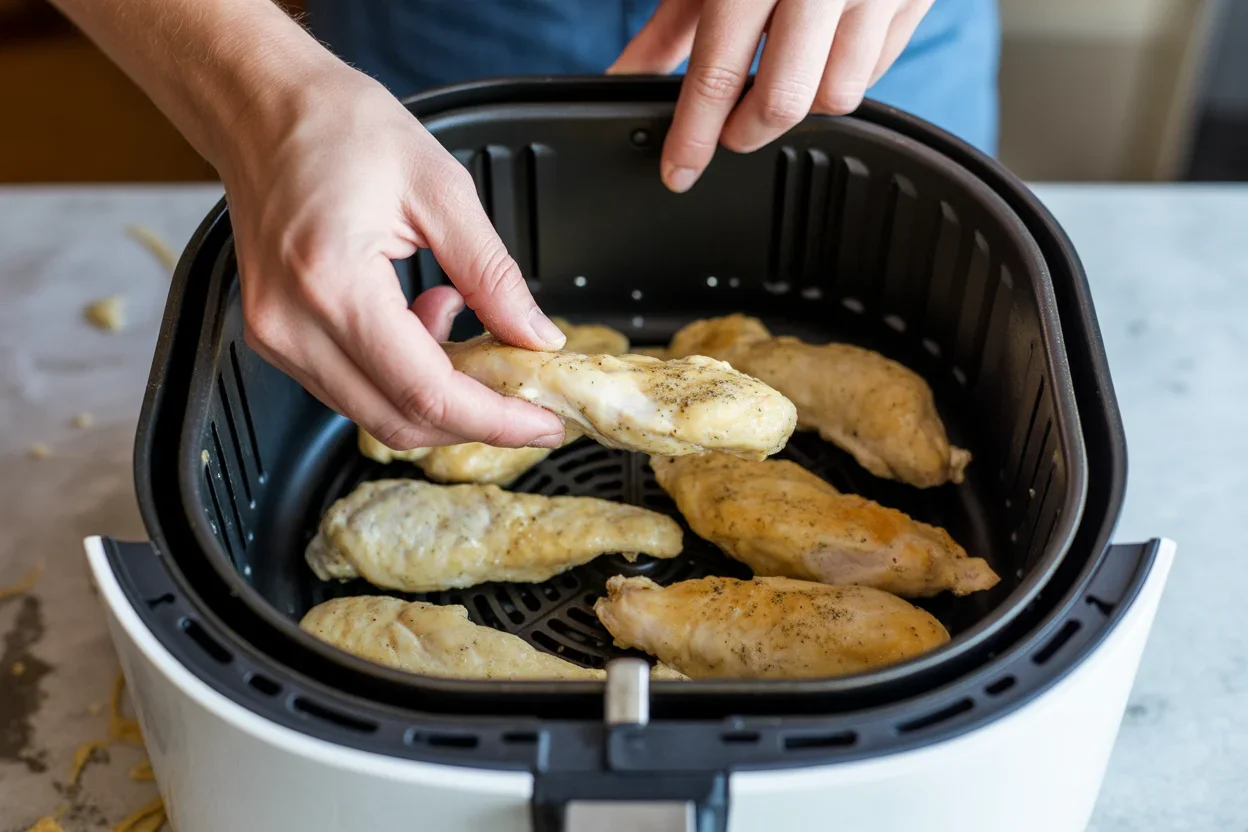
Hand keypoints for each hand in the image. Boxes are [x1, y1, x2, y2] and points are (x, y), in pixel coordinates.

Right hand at [220, 65, 567, 450]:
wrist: (258, 106)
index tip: (543, 423)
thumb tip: (536, 338)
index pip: (426, 393)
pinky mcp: (274, 337)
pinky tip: (419, 318)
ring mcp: (275, 337)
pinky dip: (401, 375)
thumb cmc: (338, 126)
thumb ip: (493, 275)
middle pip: (399, 421)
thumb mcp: (441, 189)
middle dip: (472, 420)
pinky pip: (350, 388)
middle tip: (524, 394)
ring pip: (374, 413)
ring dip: (437, 392)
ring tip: (456, 314)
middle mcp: (292, 325)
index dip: (494, 420)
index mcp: (333, 283)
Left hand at [610, 0, 933, 191]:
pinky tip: (820, 53)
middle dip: (746, 131)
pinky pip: (877, 71)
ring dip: (800, 103)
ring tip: (778, 76)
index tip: (679, 170)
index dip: (694, 134)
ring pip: (838, 96)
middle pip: (785, 102)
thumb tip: (629, 76)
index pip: (719, 72)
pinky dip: (842, 77)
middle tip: (727, 130)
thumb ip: (672, 24)